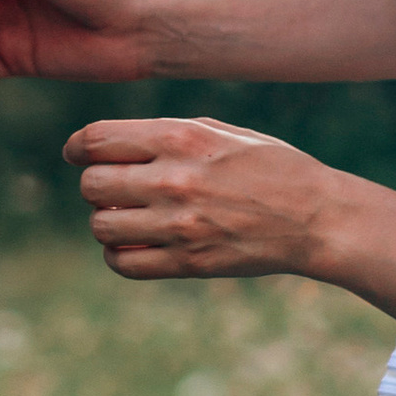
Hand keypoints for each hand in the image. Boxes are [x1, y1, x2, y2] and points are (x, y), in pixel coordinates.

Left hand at [68, 117, 332, 284]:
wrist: (317, 217)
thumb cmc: (271, 166)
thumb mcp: (220, 131)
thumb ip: (165, 133)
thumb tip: (110, 143)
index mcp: (180, 138)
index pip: (96, 140)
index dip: (78, 147)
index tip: (79, 155)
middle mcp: (173, 180)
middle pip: (91, 185)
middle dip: (96, 185)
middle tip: (116, 189)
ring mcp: (179, 226)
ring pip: (100, 226)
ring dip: (106, 221)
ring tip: (128, 217)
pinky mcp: (188, 263)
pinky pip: (123, 263)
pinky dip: (119, 254)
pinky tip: (135, 244)